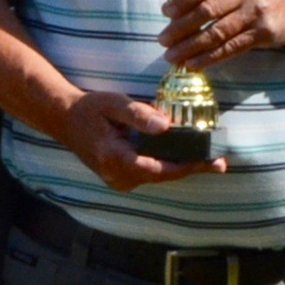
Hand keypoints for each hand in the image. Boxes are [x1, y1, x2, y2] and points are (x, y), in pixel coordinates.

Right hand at [63, 86, 220, 190]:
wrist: (64, 120)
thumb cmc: (89, 109)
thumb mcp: (113, 104)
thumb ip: (139, 114)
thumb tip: (166, 126)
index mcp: (116, 159)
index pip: (160, 168)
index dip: (189, 166)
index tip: (213, 162)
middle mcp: (118, 176)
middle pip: (164, 175)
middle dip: (192, 168)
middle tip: (220, 163)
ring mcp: (119, 180)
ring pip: (158, 176)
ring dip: (182, 167)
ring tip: (209, 159)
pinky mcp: (121, 178)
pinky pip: (150, 173)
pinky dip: (168, 165)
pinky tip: (185, 156)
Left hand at [164, 0, 284, 72]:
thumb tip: (178, 7)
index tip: (166, 12)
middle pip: (207, 11)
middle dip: (180, 27)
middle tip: (162, 39)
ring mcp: (257, 12)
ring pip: (216, 32)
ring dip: (190, 47)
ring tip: (171, 56)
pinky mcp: (264, 33)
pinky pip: (230, 48)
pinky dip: (209, 58)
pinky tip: (193, 64)